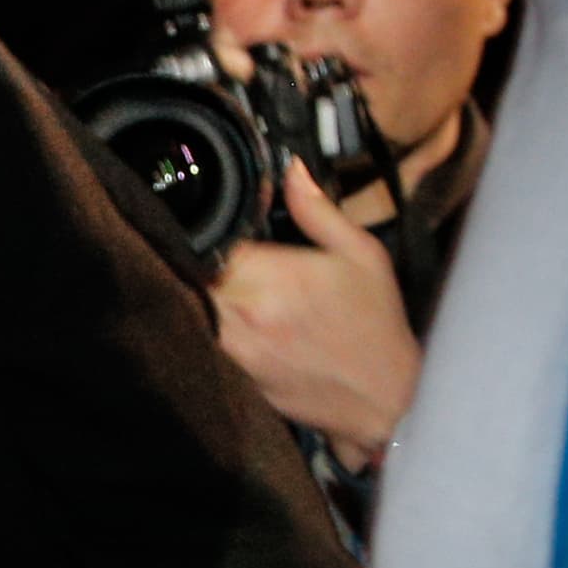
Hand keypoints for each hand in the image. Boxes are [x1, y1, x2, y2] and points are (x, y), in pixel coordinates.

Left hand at [210, 161, 419, 468]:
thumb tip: (291, 170)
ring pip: (182, 308)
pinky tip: (208, 316)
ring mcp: (232, 351)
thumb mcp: (362, 256)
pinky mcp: (228, 377)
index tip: (205, 221)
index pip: (206, 241)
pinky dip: (193, 325)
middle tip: (197, 249)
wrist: (385, 398)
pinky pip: (193, 341)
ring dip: (185, 291)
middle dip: (186, 258)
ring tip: (201, 280)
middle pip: (184, 274)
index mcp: (274, 279)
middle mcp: (245, 316)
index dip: (200, 227)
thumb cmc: (374, 325)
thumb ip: (317, 210)